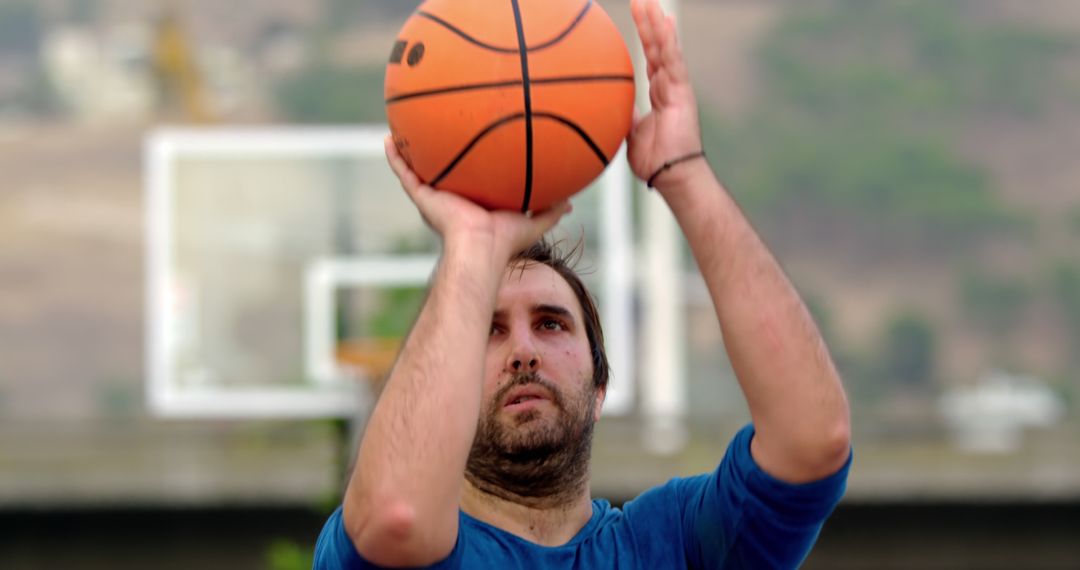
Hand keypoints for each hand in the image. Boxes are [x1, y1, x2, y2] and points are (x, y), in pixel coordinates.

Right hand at [384, 136, 570, 259]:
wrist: (480, 247)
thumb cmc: (505, 240)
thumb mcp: (533, 220)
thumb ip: (551, 209)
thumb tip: (572, 202)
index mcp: (472, 205)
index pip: (468, 181)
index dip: (467, 167)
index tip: (469, 148)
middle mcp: (450, 199)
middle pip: (440, 172)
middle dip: (436, 155)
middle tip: (433, 132)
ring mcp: (433, 197)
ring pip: (417, 169)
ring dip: (409, 151)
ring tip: (400, 128)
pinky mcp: (421, 197)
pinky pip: (403, 172)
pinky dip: (394, 156)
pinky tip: (388, 138)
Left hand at [627, 0, 703, 186]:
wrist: (669, 175)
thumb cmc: (652, 160)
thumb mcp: (628, 133)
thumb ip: (621, 115)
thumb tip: (604, 105)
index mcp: (658, 94)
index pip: (650, 59)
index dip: (644, 38)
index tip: (636, 17)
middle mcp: (669, 86)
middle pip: (657, 47)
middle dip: (647, 23)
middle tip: (639, 0)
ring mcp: (677, 87)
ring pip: (665, 49)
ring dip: (655, 24)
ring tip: (647, 2)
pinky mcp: (683, 92)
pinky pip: (674, 61)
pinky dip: (668, 41)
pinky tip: (665, 22)